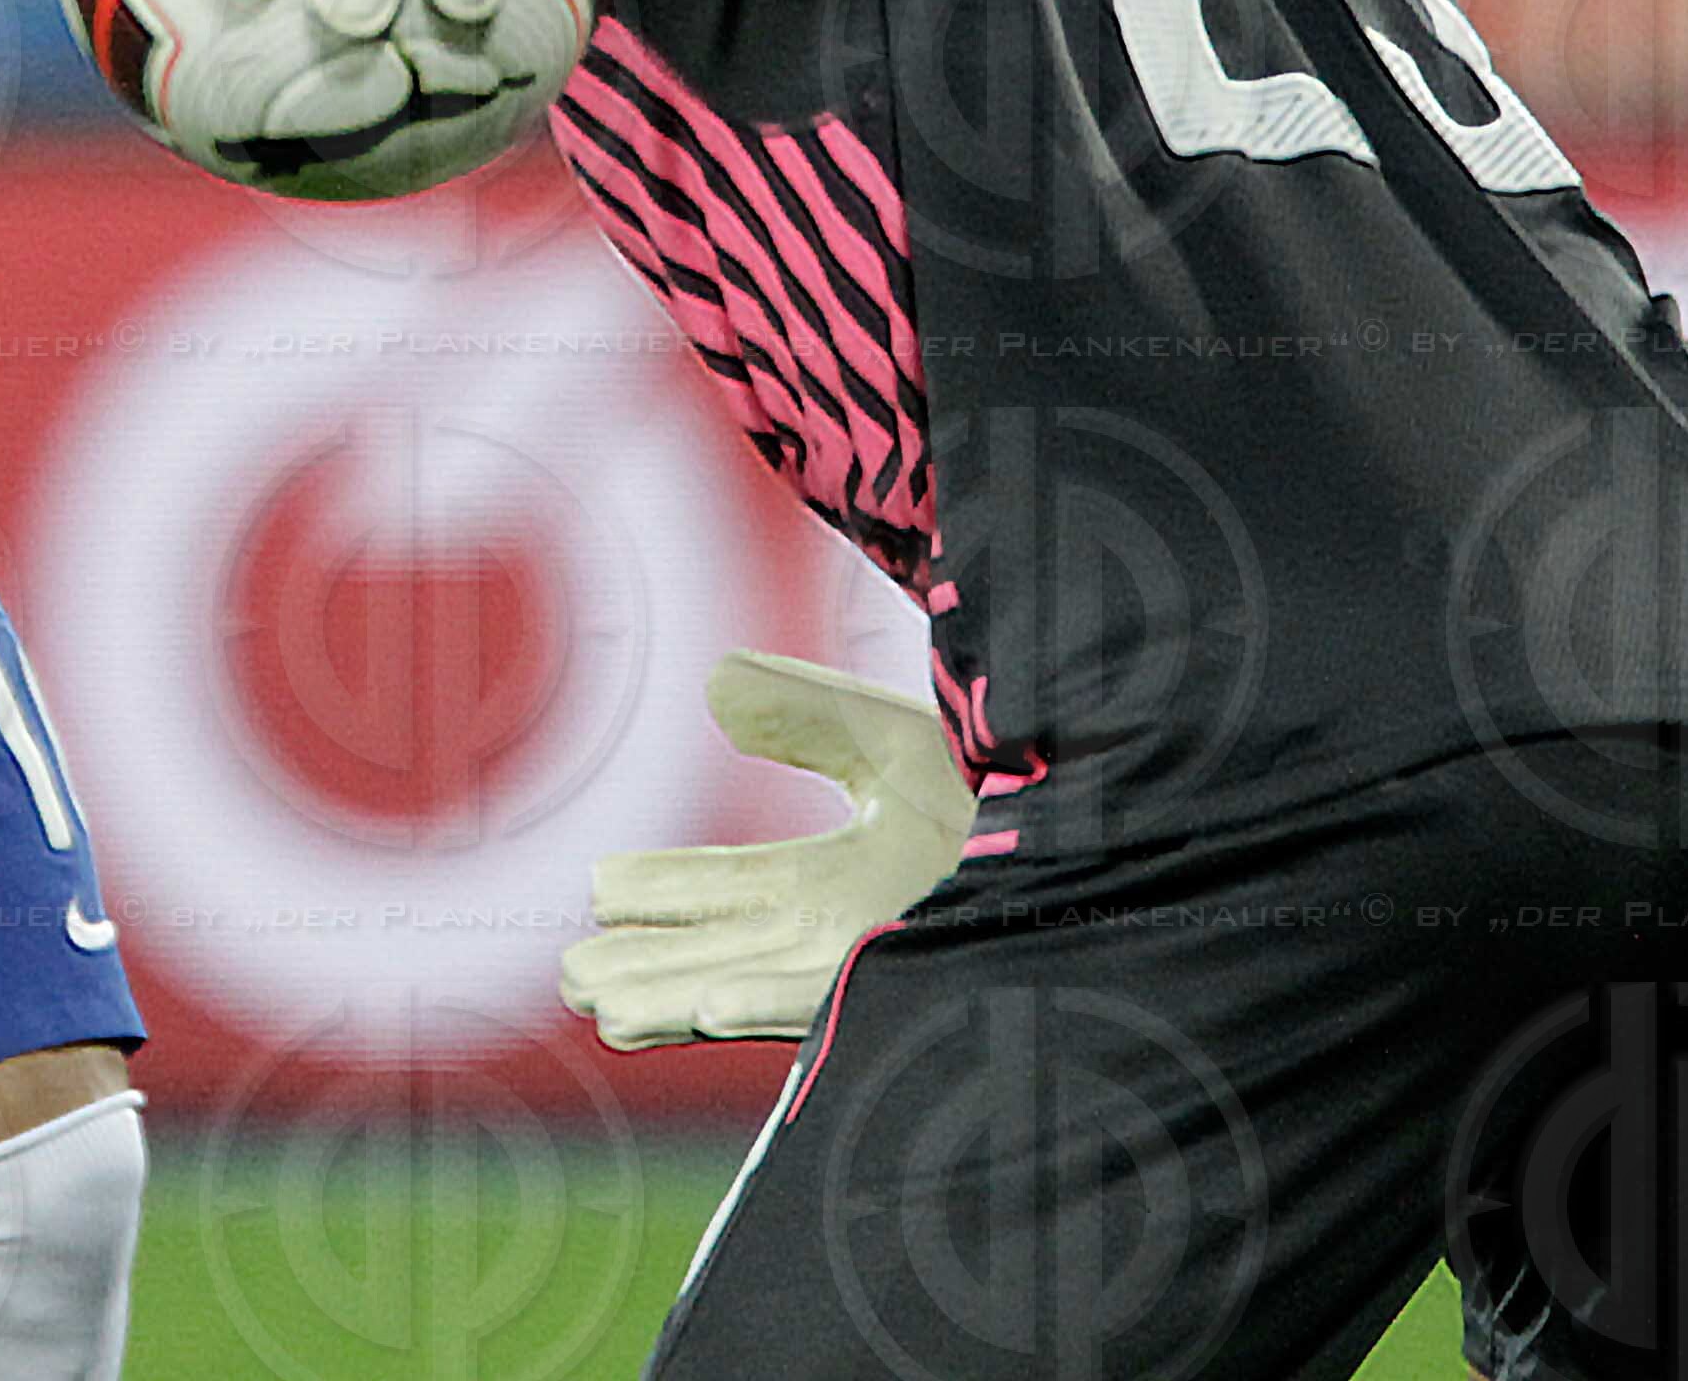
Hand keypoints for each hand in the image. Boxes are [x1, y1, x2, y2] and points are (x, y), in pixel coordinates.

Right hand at [559, 652, 976, 1050]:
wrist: (1112, 826)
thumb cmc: (1016, 782)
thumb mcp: (895, 738)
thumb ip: (806, 711)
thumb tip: (714, 681)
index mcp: (844, 876)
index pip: (730, 889)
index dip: (663, 890)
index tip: (600, 888)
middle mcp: (850, 931)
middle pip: (723, 949)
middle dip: (649, 963)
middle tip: (575, 975)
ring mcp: (878, 964)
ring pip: (751, 986)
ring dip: (674, 995)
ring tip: (602, 1004)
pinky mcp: (910, 983)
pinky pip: (821, 999)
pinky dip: (759, 1002)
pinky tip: (705, 1006)